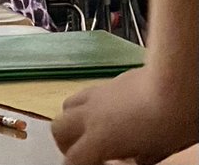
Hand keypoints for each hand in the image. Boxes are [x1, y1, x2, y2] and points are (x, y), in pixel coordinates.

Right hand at [52, 67, 198, 164]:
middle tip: (87, 153)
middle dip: (66, 144)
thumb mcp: (158, 152)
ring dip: (74, 121)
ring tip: (93, 130)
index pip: (72, 159)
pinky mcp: (110, 80)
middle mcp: (90, 114)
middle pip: (58, 128)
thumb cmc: (172, 122)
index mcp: (99, 138)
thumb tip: (133, 159)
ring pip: (67, 106)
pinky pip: (87, 93)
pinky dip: (89, 106)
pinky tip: (111, 112)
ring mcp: (98, 93)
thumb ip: (139, 159)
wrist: (179, 81)